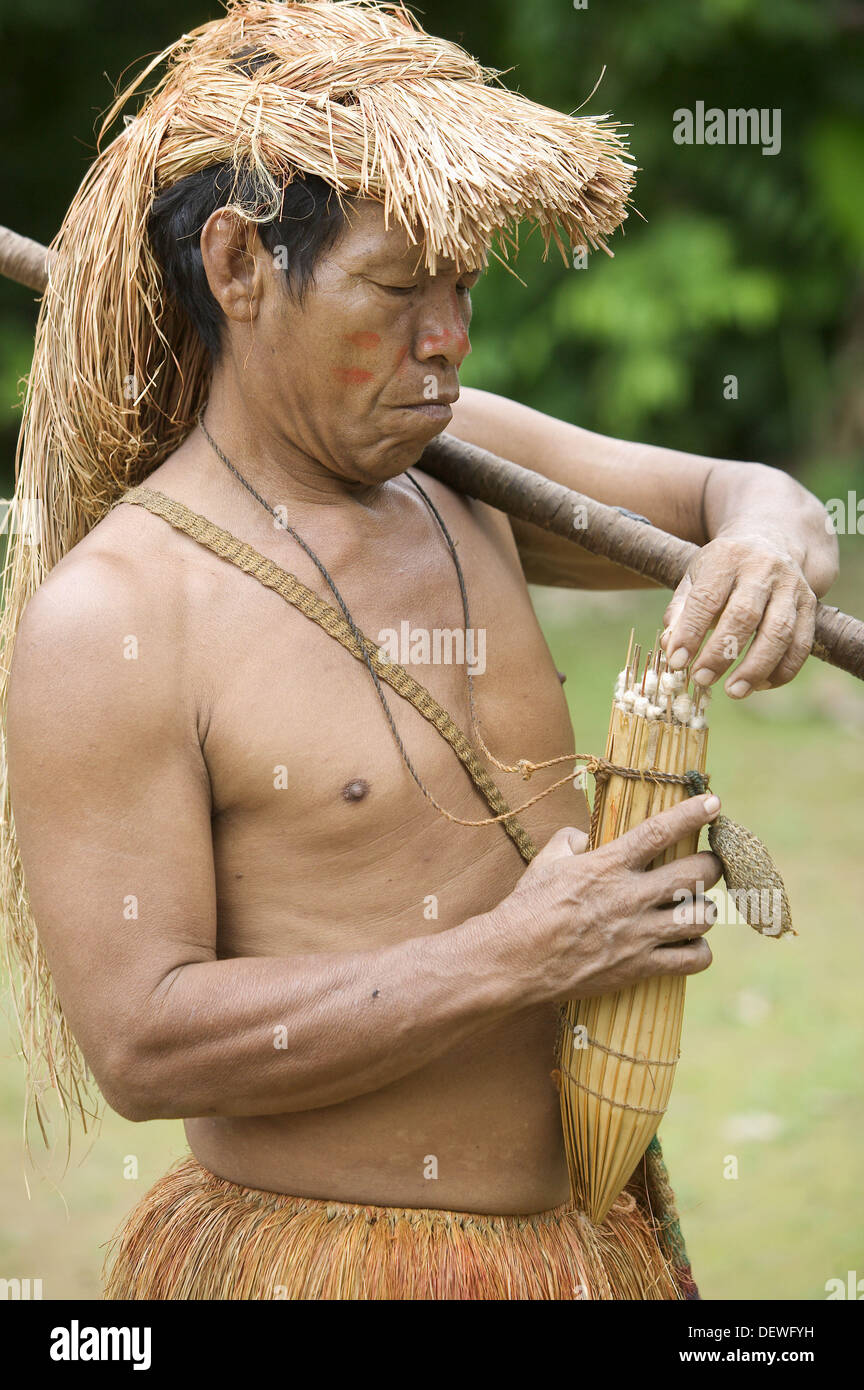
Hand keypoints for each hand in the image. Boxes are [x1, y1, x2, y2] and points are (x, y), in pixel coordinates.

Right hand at [493, 795, 722, 1004]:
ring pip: (702, 916)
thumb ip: (571, 840)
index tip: (714, 802)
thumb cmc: (526, 908)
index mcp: (608, 865)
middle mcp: (630, 896)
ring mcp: (638, 934)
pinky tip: (689, 945)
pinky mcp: (640, 967)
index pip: (660, 831)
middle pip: (697, 874)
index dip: (692, 813)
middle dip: (712, 865)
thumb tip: (586, 837)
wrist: (513, 960)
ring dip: (703, 909)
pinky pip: (693, 960)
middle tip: (708, 865)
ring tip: (693, 907)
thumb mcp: (546, 861)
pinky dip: (699, 952)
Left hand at [659, 536, 817, 697]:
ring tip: (734, 691)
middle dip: (722, 653)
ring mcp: (791, 586)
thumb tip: (669, 645)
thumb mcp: (695, 577)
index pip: (706, 598)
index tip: (677, 662)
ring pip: (779, 632)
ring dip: (756, 668)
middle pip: (745, 615)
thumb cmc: (722, 570)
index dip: (690, 633)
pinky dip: (782, 670)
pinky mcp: (810, 605)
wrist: (771, 541)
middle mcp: (763, 569)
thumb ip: (679, 610)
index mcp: (726, 557)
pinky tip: (760, 685)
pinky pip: (801, 644)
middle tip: (701, 680)